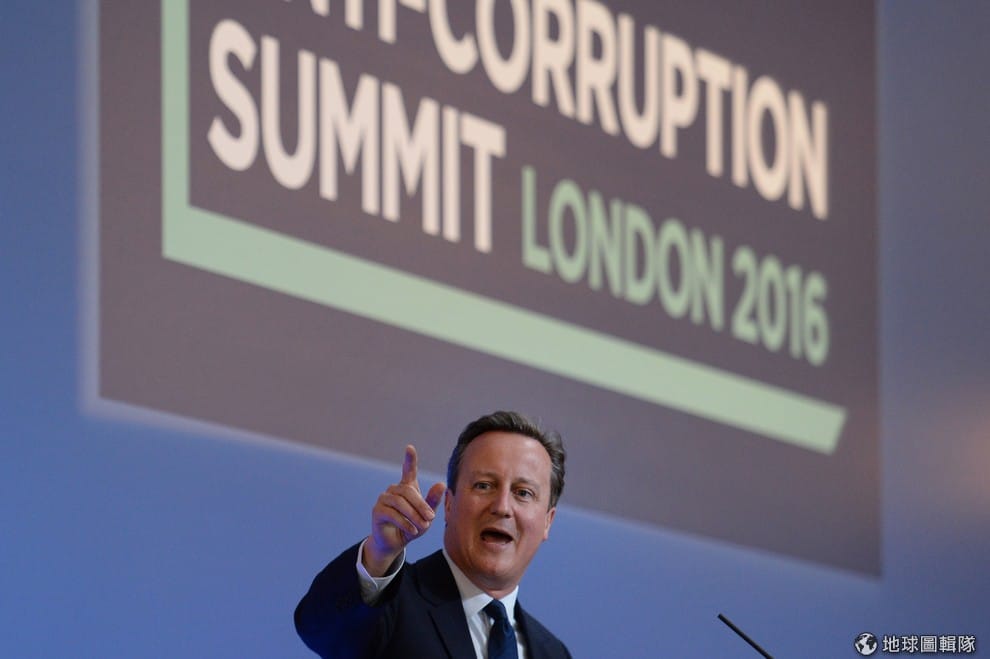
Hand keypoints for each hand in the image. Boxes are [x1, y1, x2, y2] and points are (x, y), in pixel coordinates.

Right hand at [364, 445, 445, 576]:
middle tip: (431, 518)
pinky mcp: (377, 511)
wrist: (395, 543)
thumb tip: (441, 484)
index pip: (408, 470)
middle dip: (421, 505)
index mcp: (407, 488)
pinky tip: (413, 531)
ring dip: (414, 515)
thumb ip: (433, 501)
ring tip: (422, 526)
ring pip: (400, 503)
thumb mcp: (426, 517)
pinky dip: (405, 523)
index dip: (409, 459)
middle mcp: (394, 490)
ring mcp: (383, 499)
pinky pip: (392, 514)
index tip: (409, 447)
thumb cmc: (413, 527)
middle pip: (408, 491)